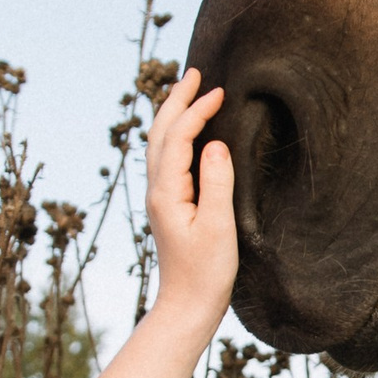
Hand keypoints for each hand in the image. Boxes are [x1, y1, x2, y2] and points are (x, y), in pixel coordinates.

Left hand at [147, 66, 238, 332]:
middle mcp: (157, 190)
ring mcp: (161, 197)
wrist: (187, 305)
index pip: (178, 137)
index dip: (197, 111)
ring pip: (159, 144)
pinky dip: (176, 134)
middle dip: (176, 100)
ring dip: (172, 114)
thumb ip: (217, 182)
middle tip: (194, 72)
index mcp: (167, 192)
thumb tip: (217, 145)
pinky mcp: (169, 205)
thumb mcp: (219, 226)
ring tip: (189, 92)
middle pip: (159, 133)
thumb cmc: (206, 271)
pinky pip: (167, 158)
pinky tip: (189, 133)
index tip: (220, 92)